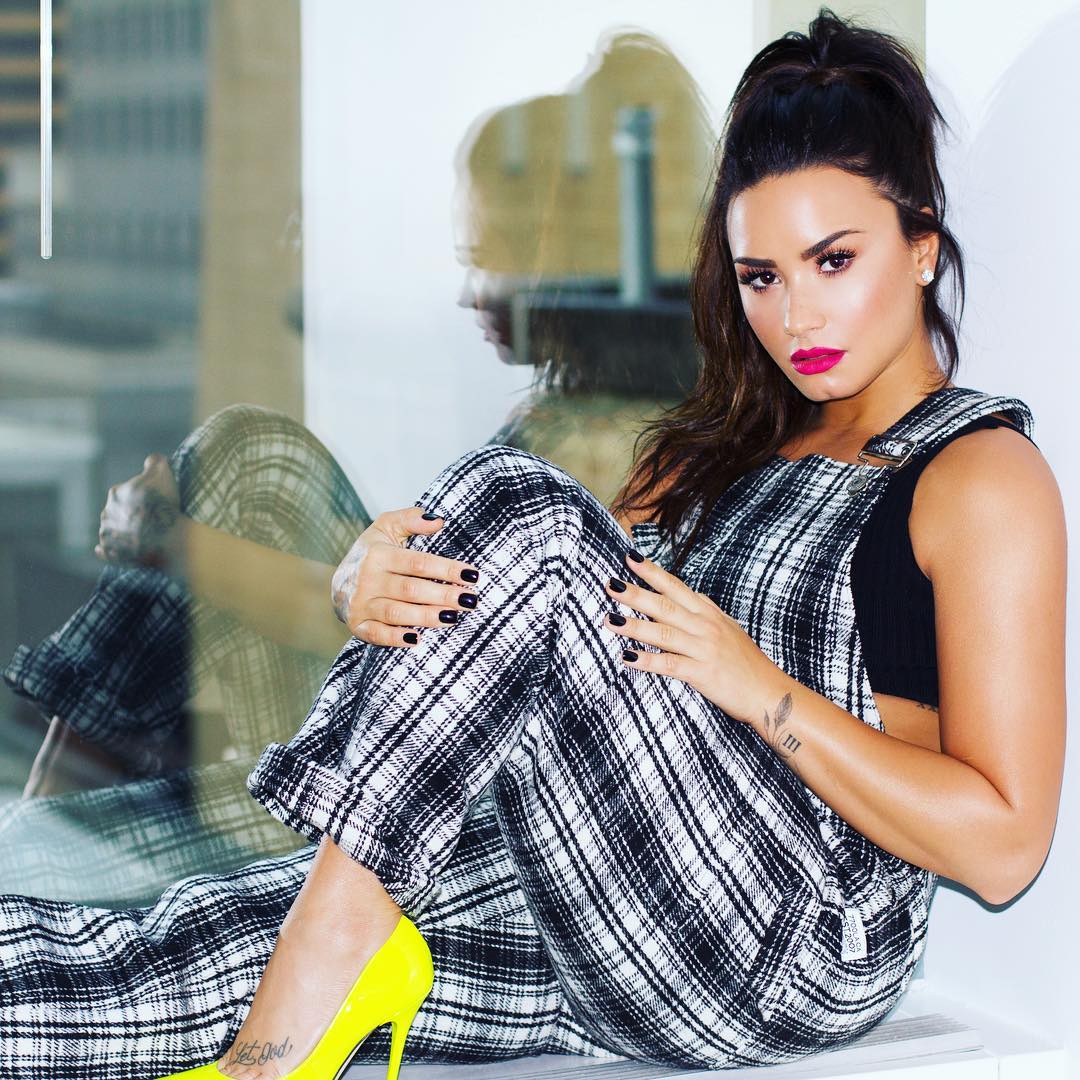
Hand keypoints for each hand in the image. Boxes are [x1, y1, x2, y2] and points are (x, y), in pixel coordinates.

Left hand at [96, 453, 181, 568]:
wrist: (163, 537)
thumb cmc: (163, 504)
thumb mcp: (163, 474)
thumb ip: (155, 462)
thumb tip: (153, 459)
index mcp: (116, 493)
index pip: (126, 490)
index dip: (140, 495)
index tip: (152, 501)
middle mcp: (107, 513)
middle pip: (117, 511)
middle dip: (128, 513)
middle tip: (147, 519)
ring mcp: (108, 535)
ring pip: (111, 531)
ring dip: (120, 532)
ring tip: (138, 537)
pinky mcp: (112, 554)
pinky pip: (106, 552)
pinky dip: (108, 551)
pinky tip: (114, 551)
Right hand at [330, 507, 480, 646]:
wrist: (339, 582)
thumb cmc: (372, 553)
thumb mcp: (386, 528)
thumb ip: (411, 520)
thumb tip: (438, 520)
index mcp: (378, 555)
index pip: (418, 563)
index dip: (446, 569)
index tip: (472, 576)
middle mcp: (367, 579)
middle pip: (411, 590)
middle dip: (443, 595)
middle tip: (470, 600)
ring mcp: (361, 604)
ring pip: (396, 613)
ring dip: (426, 617)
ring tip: (453, 618)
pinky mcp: (357, 625)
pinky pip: (376, 634)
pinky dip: (395, 638)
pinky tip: (418, 639)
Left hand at [601, 549, 783, 724]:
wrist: (768, 692)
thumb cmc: (745, 661)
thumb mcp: (728, 627)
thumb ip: (706, 609)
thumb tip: (689, 592)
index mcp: (708, 614)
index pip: (676, 587)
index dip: (652, 573)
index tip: (630, 558)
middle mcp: (705, 627)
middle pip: (665, 606)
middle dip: (635, 594)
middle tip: (609, 584)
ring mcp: (703, 649)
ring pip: (663, 633)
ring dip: (634, 626)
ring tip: (610, 619)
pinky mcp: (702, 673)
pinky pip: (670, 665)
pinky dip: (647, 661)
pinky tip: (627, 657)